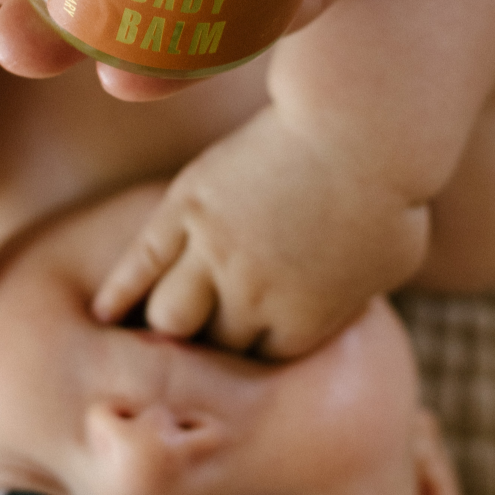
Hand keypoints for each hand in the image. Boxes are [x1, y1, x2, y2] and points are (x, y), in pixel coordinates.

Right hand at [92, 109, 427, 359]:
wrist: (361, 126)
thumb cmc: (393, 193)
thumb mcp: (393, 265)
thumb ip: (354, 301)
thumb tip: (342, 314)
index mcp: (304, 324)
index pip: (261, 368)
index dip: (254, 362)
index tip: (248, 353)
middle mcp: (253, 299)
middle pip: (210, 352)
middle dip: (208, 356)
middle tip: (193, 354)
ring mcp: (215, 253)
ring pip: (167, 317)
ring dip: (165, 328)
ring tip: (151, 338)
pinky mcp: (187, 208)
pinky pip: (140, 263)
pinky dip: (119, 292)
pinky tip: (102, 314)